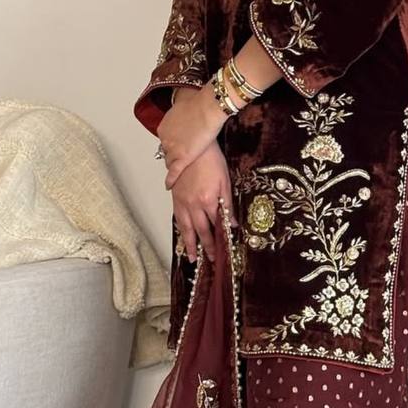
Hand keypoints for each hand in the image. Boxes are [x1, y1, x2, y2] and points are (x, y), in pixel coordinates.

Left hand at [158, 83, 226, 189]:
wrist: (207, 107)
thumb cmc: (200, 104)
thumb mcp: (185, 109)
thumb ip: (184, 116)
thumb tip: (187, 117)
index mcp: (165, 127)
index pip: (166, 141)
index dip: (173, 146)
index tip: (178, 149)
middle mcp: (166, 139)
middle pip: (167, 152)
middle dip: (173, 156)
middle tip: (180, 160)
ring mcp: (173, 149)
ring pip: (170, 162)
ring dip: (174, 167)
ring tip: (179, 173)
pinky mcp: (182, 157)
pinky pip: (174, 172)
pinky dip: (171, 180)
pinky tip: (170, 185)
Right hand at [170, 141, 234, 264]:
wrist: (191, 147)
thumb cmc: (211, 161)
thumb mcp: (225, 182)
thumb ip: (228, 205)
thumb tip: (232, 224)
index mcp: (209, 200)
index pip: (215, 226)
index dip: (219, 240)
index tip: (222, 252)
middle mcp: (193, 204)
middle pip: (201, 231)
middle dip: (206, 247)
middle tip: (210, 260)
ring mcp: (182, 202)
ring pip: (186, 227)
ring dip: (190, 243)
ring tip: (193, 257)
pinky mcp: (175, 198)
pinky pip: (178, 218)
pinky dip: (181, 230)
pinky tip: (184, 236)